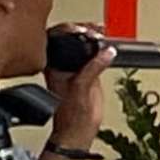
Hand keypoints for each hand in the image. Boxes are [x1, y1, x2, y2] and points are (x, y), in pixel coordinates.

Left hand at [44, 33, 110, 149]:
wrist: (78, 131)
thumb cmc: (72, 116)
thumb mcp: (82, 87)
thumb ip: (93, 68)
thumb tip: (106, 52)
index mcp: (53, 65)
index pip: (58, 37)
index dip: (71, 28)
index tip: (85, 28)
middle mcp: (61, 64)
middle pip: (69, 37)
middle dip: (83, 29)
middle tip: (95, 29)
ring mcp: (74, 68)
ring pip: (80, 44)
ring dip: (92, 36)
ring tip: (101, 33)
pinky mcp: (86, 73)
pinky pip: (92, 55)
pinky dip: (99, 48)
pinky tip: (106, 46)